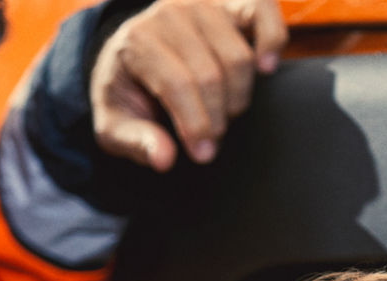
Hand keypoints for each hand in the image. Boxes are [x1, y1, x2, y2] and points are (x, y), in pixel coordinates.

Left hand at [91, 0, 286, 170]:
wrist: (131, 48)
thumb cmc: (127, 90)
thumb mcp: (114, 122)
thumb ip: (135, 141)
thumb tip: (164, 159)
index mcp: (137, 41)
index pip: (178, 84)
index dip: (197, 125)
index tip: (203, 154)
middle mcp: (169, 13)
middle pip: (212, 75)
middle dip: (218, 118)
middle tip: (211, 137)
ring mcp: (202, 3)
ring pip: (240, 57)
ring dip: (239, 96)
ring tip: (224, 110)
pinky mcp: (229, 0)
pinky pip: (263, 11)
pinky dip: (272, 40)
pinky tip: (266, 67)